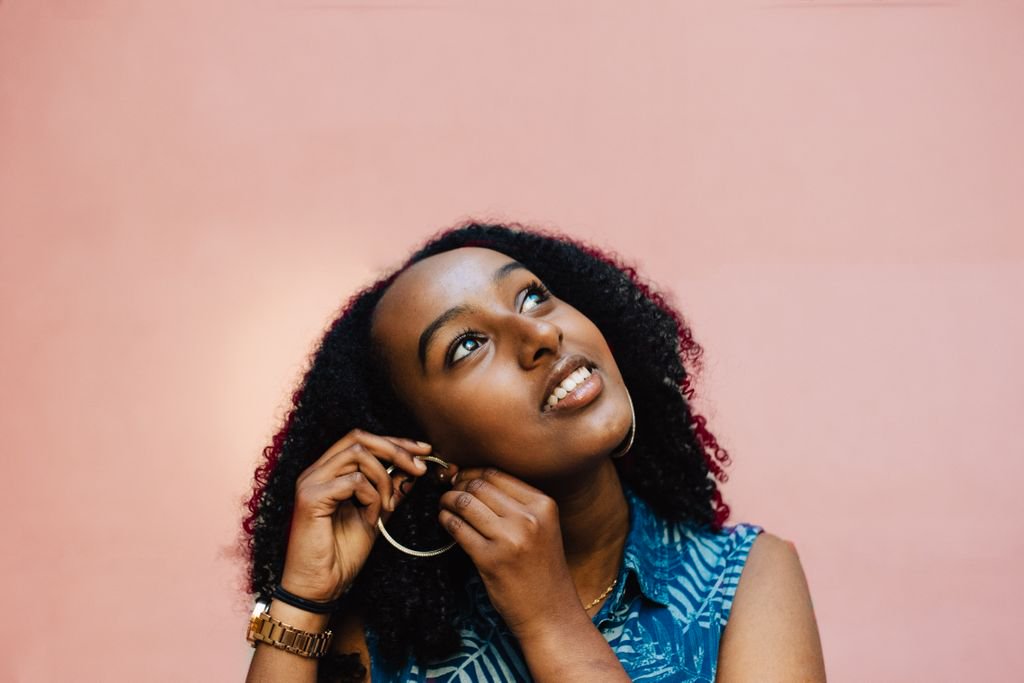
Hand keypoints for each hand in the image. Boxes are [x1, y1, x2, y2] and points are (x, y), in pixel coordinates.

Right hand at [279, 429, 431, 601]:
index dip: (395, 441)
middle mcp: (315, 471)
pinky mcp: (310, 497)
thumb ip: (390, 490)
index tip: (424, 451)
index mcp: (328, 472)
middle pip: (358, 438)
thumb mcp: (375, 515)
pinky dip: (371, 496)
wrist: (320, 587)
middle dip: (396, 449)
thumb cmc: (342, 555)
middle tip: (421, 468)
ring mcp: (310, 482)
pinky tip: (370, 518)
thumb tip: (413, 469)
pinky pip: (353, 480)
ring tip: (389, 507)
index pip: (361, 440)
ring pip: (358, 454)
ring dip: (384, 479)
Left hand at [439, 468, 579, 637]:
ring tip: (444, 504)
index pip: (496, 474)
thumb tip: (472, 478)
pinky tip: (444, 522)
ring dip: (448, 500)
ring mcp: (509, 539)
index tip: (460, 478)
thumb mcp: (542, 527)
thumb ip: (515, 503)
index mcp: (543, 505)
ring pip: (465, 502)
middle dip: (457, 485)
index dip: (471, 472)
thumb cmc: (541, 569)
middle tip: (448, 491)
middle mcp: (529, 518)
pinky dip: (446, 520)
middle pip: (479, 485)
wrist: (550, 612)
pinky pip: (458, 528)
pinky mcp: (490, 560)